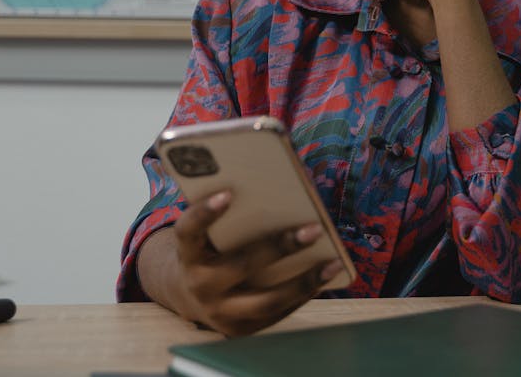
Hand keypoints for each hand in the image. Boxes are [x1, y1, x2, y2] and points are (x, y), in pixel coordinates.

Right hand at [165, 191, 344, 336]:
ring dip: (304, 281)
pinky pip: (276, 314)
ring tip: (333, 263)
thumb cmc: (209, 249)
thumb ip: (228, 217)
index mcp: (187, 253)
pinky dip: (302, 295)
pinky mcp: (239, 329)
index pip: (188, 231)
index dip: (204, 213)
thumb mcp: (207, 234)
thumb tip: (278, 193)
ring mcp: (219, 312)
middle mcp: (199, 285)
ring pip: (266, 300)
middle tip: (314, 229)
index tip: (228, 193)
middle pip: (241, 266)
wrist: (188, 294)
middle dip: (281, 247)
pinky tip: (323, 277)